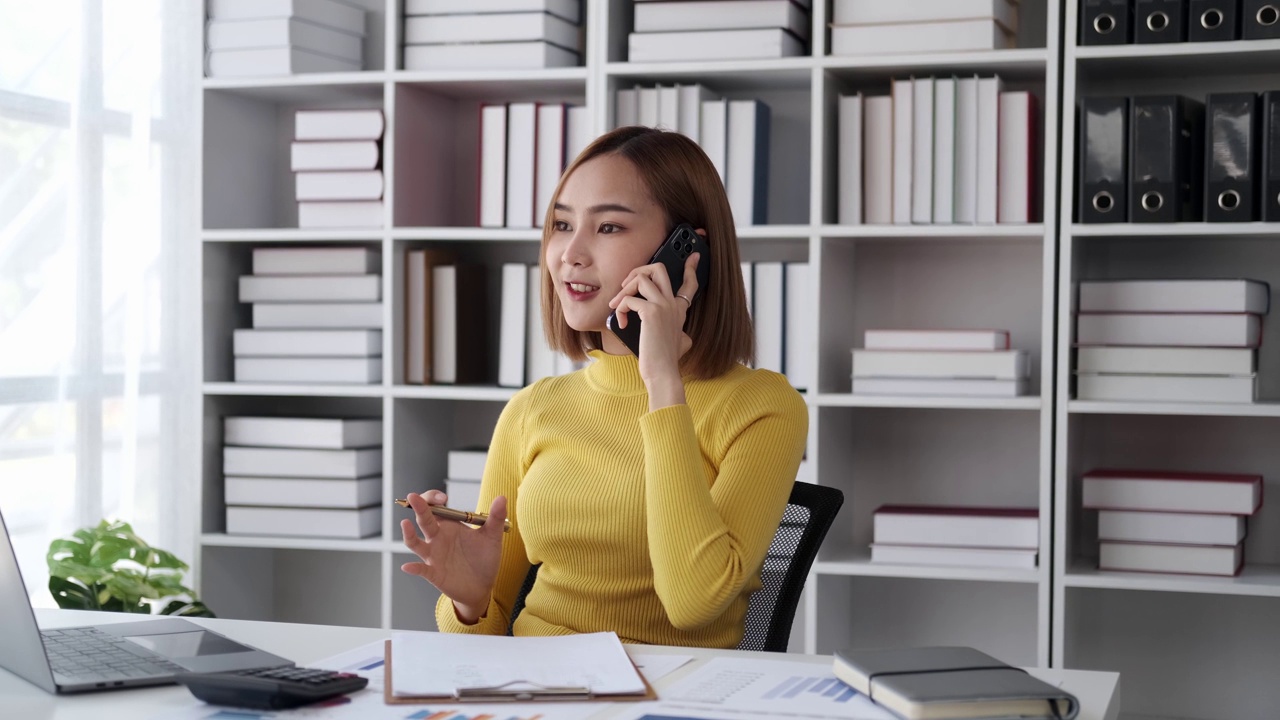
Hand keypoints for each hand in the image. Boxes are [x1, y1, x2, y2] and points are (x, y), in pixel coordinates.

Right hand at [399, 490, 506, 622]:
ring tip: (405, 523)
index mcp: (450, 525)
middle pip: (424, 520)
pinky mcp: (434, 573)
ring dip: (409, 534)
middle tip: (414, 497)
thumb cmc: (484, 559)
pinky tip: (408, 566)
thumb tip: (502, 497)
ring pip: (416, 543)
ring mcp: (434, 555)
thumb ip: (496, 517)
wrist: (483, 586)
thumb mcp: (492, 537)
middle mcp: (438, 538)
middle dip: (419, 508)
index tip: (442, 497)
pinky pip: (421, 569)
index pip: (435, 506)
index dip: (434, 498)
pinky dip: (414, 568)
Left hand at [608, 237, 702, 390]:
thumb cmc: (665, 362)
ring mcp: (663, 306)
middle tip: (626, 285)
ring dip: (623, 291)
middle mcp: (673, 304)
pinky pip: (628, 299)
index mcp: (679, 310)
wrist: (664, 374)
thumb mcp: (679, 343)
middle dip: (638, 270)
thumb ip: (678, 333)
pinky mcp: (651, 312)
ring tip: (616, 307)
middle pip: (658, 268)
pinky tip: (621, 323)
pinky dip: (620, 309)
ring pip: (640, 278)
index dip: (691, 268)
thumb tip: (682, 337)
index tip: (694, 257)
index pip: (690, 283)